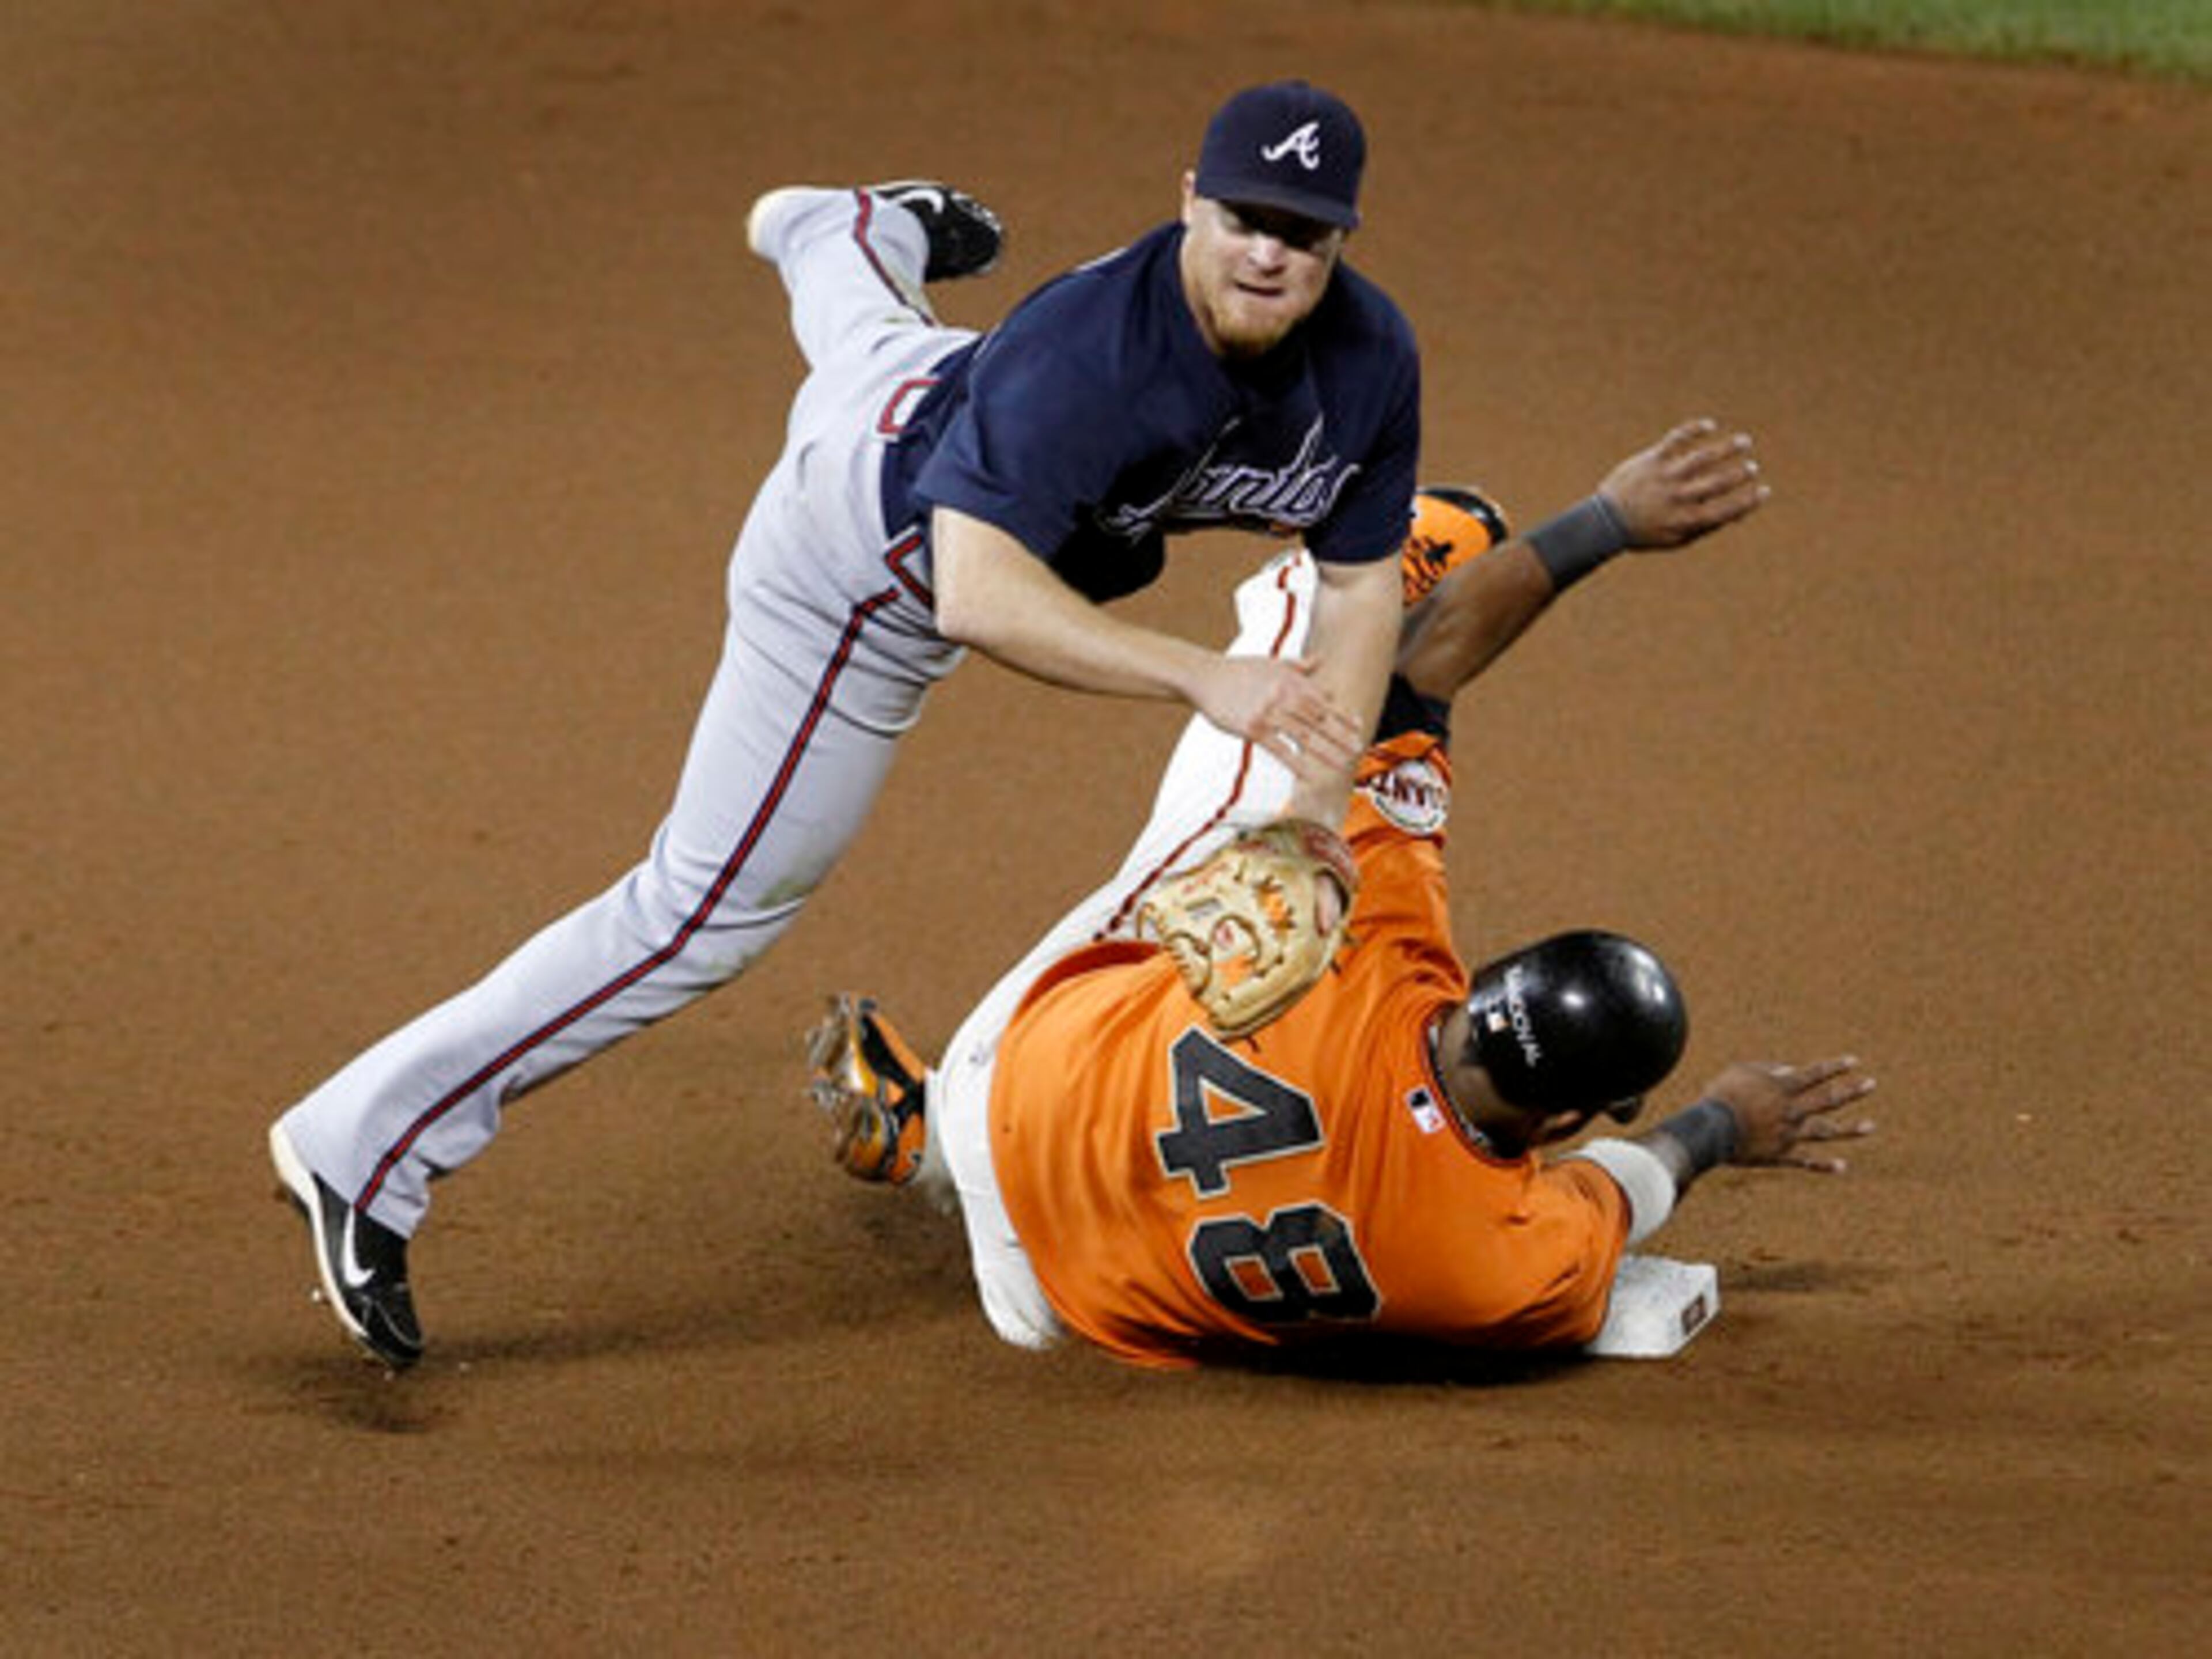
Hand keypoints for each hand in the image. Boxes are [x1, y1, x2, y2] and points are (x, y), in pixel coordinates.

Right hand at [1191, 653, 1363, 783]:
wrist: (1203, 676)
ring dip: (1326, 751)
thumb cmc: (1236, 670)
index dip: (1342, 715)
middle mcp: (1283, 695)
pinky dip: (1296, 762)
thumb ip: (1297, 665)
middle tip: (1358, 749)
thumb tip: (1319, 661)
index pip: (1323, 700)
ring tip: (1342, 763)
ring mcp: (1268, 712)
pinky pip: (1279, 748)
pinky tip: (1309, 774)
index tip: (1358, 727)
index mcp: (1290, 679)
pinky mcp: (1252, 728)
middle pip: (1318, 719)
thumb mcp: (1270, 662)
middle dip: (1340, 735)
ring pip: (1304, 736)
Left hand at [1597, 418, 1769, 550]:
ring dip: (1728, 448)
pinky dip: (1694, 429)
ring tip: (1745, 442)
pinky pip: (1677, 439)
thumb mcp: (1676, 538)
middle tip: (1753, 467)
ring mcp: (1666, 476)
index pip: (1726, 510)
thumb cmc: (1645, 531)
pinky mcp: (1653, 459)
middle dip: (1740, 474)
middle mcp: (1679, 497)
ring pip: (1703, 458)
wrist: (1606, 520)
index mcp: (1686, 519)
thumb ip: (1705, 527)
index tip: (1765, 491)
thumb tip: (1737, 514)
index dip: (1749, 501)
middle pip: (1718, 482)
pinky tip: (1710, 425)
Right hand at [1704, 1056, 1877, 1172]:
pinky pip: (1806, 1161)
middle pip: (1828, 1100)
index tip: (1854, 1062)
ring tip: (1871, 1126)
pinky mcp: (1781, 1155)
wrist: (1711, 1129)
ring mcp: (1789, 1135)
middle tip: (1871, 1084)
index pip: (1815, 1074)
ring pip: (1826, 1131)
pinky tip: (1843, 1166)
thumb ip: (1768, 1069)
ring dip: (1850, 1129)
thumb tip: (1790, 1070)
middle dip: (1852, 1091)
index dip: (1835, 1067)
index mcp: (1782, 1089)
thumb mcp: (1741, 1072)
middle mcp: (1792, 1111)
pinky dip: (1824, 1165)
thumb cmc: (1722, 1095)